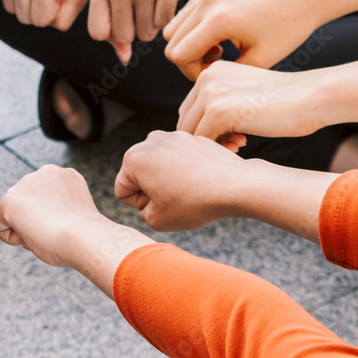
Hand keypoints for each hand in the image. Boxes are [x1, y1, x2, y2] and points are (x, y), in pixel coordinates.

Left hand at [0, 165, 105, 267]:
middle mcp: (44, 173)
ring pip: (14, 213)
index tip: (64, 228)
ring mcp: (25, 184)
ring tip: (44, 233)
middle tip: (53, 232)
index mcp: (65, 175)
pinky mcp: (9, 200)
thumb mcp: (75, 213)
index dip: (51, 219)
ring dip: (24, 228)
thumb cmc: (84, 235)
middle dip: (34, 221)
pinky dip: (11, 239)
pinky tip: (31, 237)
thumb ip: (57, 208)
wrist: (81, 238)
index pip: (45, 199)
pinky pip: (0, 227)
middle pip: (28, 204)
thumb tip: (35, 222)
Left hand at [88, 0, 210, 62]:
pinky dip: (169, 17)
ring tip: (156, 0)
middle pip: (123, 37)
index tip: (125, 21)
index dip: (113, 34)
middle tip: (145, 8)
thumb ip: (114, 23)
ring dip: (153, 24)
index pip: (98, 33)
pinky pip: (165, 24)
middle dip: (136, 31)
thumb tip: (123, 57)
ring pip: (145, 34)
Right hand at [115, 130, 258, 230]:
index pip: (122, 190)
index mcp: (133, 159)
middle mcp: (150, 141)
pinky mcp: (192, 138)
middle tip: (174, 200)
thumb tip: (150, 201)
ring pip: (160, 166)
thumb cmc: (195, 203)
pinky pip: (179, 159)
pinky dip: (185, 172)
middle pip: (139, 174)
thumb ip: (142, 212)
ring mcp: (173, 136)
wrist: (235, 186)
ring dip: (168, 180)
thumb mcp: (157, 220)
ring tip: (189, 192)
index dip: (139, 205)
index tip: (160, 206)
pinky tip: (200, 183)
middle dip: (151, 189)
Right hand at [163, 0, 324, 79]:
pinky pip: (186, 13)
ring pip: (174, 27)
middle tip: (217, 64)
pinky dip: (195, 28)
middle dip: (189, 60)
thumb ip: (223, 75)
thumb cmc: (287, 31)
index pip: (178, 56)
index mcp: (218, 21)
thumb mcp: (258, 62)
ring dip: (189, 43)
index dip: (192, 72)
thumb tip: (200, 83)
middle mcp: (207, 2)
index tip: (217, 73)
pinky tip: (220, 35)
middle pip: (171, 42)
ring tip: (218, 50)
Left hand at [177, 60, 321, 147]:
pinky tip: (241, 146)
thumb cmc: (285, 100)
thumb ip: (223, 105)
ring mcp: (210, 93)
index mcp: (212, 71)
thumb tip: (200, 133)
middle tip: (235, 144)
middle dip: (206, 138)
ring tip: (238, 146)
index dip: (206, 128)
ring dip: (211, 145)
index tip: (233, 136)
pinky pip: (203, 140)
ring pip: (191, 132)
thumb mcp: (246, 94)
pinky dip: (218, 150)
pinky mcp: (218, 111)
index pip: (192, 108)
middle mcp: (206, 77)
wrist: (311, 96)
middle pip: (187, 120)